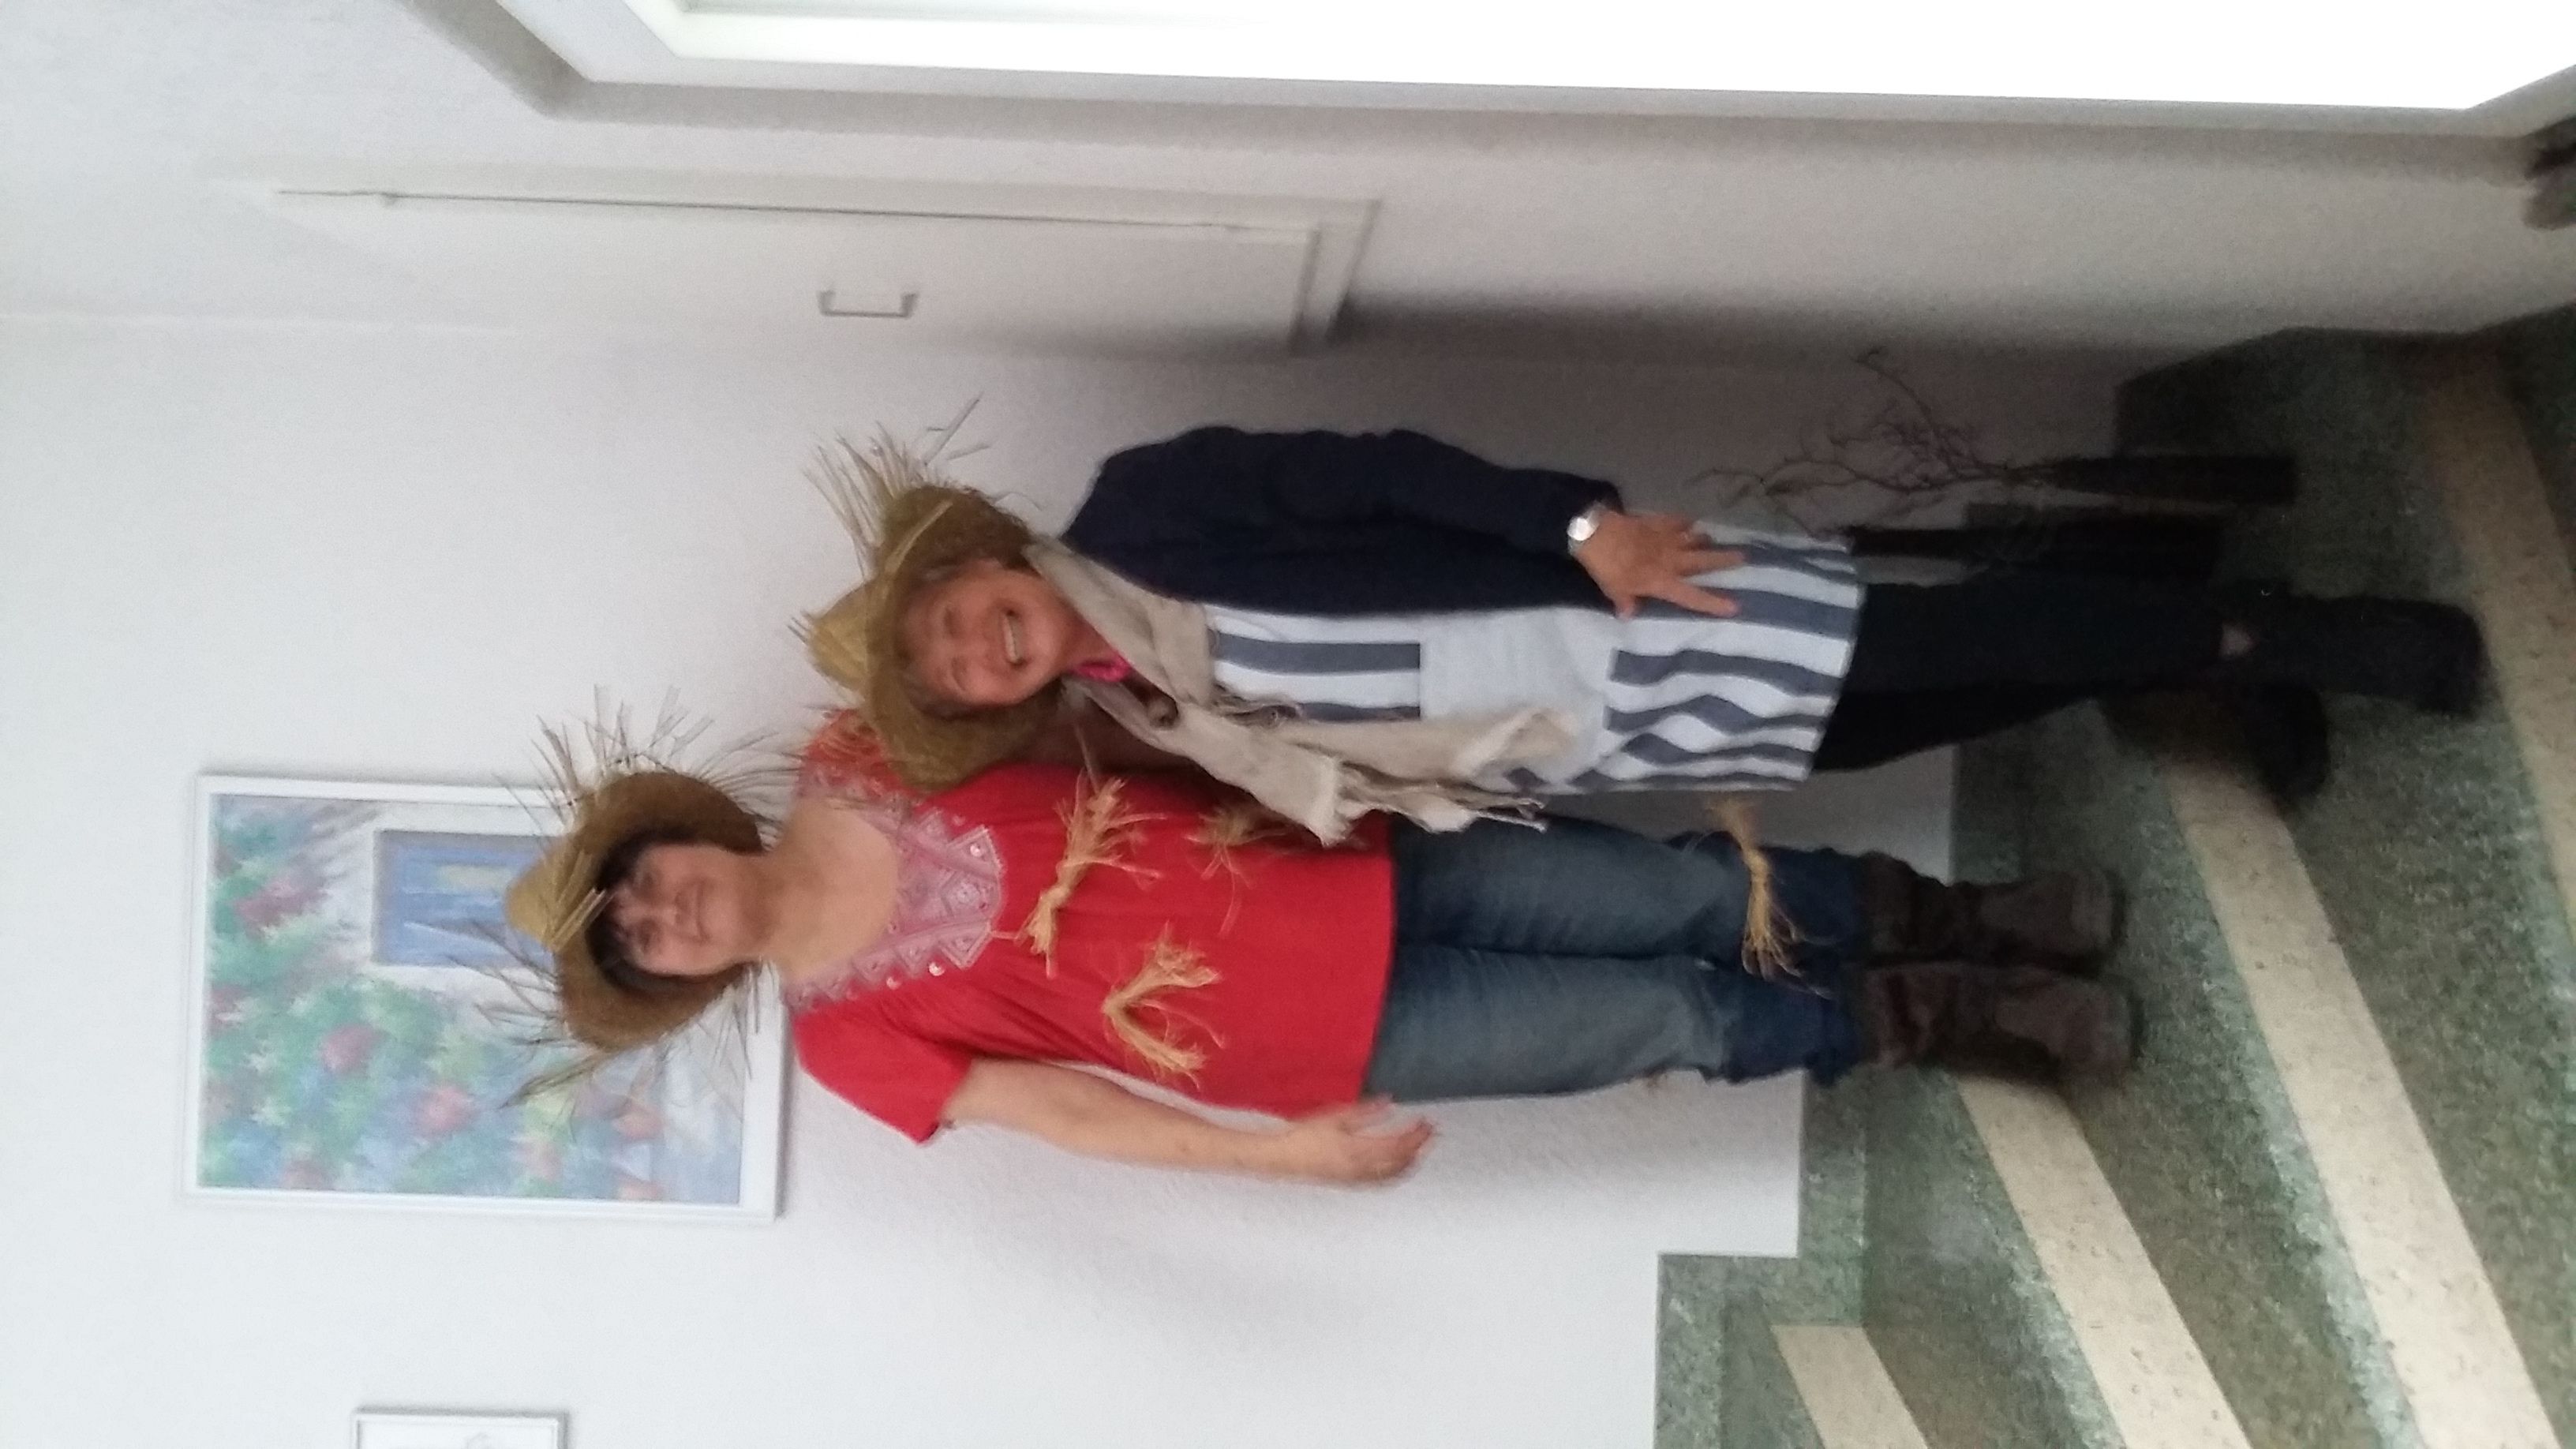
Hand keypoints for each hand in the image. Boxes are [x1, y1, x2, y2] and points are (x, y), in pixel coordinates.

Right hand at [1269, 1099, 1433, 1183]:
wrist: (1285, 1157)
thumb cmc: (1306, 1134)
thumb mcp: (1336, 1116)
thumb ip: (1366, 1111)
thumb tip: (1390, 1101)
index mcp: (1357, 1149)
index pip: (1398, 1144)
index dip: (1416, 1134)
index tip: (1427, 1122)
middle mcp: (1361, 1168)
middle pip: (1401, 1161)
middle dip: (1420, 1146)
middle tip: (1432, 1132)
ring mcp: (1358, 1178)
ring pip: (1394, 1174)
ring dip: (1413, 1160)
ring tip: (1423, 1147)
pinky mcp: (1353, 1183)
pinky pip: (1383, 1181)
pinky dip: (1399, 1172)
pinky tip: (1403, 1165)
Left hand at [1575, 511, 1741, 617]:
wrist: (1598, 533)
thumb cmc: (1609, 567)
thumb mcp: (1614, 591)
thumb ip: (1625, 603)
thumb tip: (1628, 615)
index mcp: (1664, 581)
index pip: (1693, 597)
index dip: (1713, 603)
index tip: (1735, 606)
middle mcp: (1672, 560)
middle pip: (1703, 561)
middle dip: (1723, 560)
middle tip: (1743, 556)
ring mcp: (1666, 538)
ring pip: (1693, 538)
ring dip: (1704, 539)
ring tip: (1712, 539)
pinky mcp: (1656, 523)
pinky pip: (1675, 521)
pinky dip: (1683, 521)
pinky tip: (1690, 520)